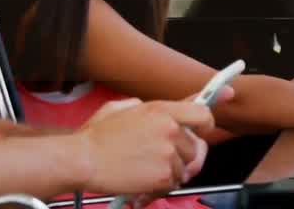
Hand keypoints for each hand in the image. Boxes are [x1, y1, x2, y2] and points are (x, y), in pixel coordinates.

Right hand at [76, 97, 216, 195]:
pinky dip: (160, 186)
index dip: (208, 120)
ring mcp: (168, 153)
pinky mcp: (163, 176)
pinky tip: (141, 180)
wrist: (83, 159)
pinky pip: (173, 183)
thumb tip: (159, 110)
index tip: (210, 124)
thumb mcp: (122, 108)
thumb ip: (146, 107)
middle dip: (182, 154)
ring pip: (184, 167)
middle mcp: (170, 129)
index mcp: (161, 109)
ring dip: (169, 171)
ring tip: (144, 168)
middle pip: (195, 146)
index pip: (202, 112)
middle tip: (163, 158)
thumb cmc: (96, 136)